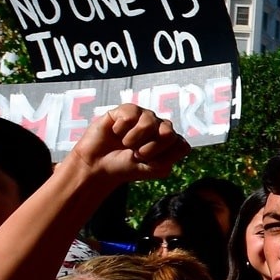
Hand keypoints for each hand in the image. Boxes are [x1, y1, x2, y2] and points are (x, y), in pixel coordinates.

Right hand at [69, 104, 187, 183]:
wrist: (98, 164)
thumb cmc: (126, 166)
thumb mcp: (152, 170)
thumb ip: (169, 158)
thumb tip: (171, 139)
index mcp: (172, 142)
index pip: (182, 146)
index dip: (164, 158)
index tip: (149, 163)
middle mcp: (162, 126)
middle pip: (169, 133)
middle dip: (151, 148)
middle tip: (137, 153)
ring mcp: (145, 116)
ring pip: (149, 123)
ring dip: (133, 139)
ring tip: (126, 144)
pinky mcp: (127, 110)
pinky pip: (129, 116)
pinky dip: (120, 129)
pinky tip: (116, 132)